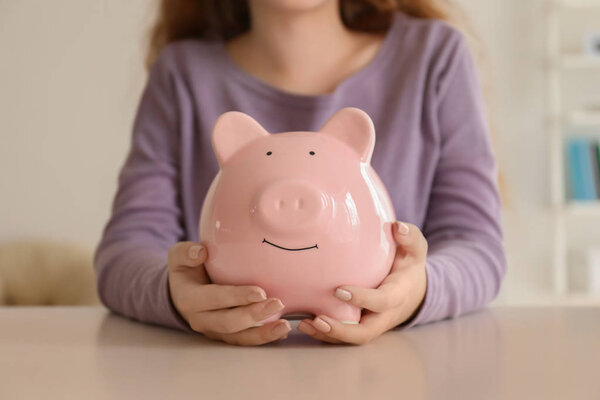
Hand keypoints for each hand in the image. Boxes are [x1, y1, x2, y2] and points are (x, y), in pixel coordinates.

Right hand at [167, 242, 290, 344]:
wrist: (182, 291)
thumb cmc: (187, 268)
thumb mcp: (180, 256)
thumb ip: (186, 252)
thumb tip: (200, 252)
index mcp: (190, 299)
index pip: (213, 299)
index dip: (235, 297)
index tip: (259, 291)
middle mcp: (201, 319)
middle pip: (228, 322)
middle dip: (254, 315)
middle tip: (277, 303)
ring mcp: (214, 331)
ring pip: (239, 337)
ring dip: (262, 333)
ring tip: (285, 326)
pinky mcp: (226, 335)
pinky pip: (245, 340)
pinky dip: (264, 337)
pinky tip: (282, 331)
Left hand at [297, 221, 427, 344]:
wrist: (414, 292)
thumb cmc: (408, 266)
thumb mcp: (415, 250)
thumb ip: (410, 237)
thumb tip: (398, 227)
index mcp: (398, 295)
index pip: (382, 301)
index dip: (362, 299)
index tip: (339, 290)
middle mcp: (385, 315)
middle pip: (365, 332)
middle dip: (342, 330)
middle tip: (318, 319)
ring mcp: (373, 324)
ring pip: (352, 338)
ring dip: (328, 334)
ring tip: (304, 324)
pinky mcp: (361, 326)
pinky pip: (344, 336)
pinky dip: (325, 334)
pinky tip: (305, 324)